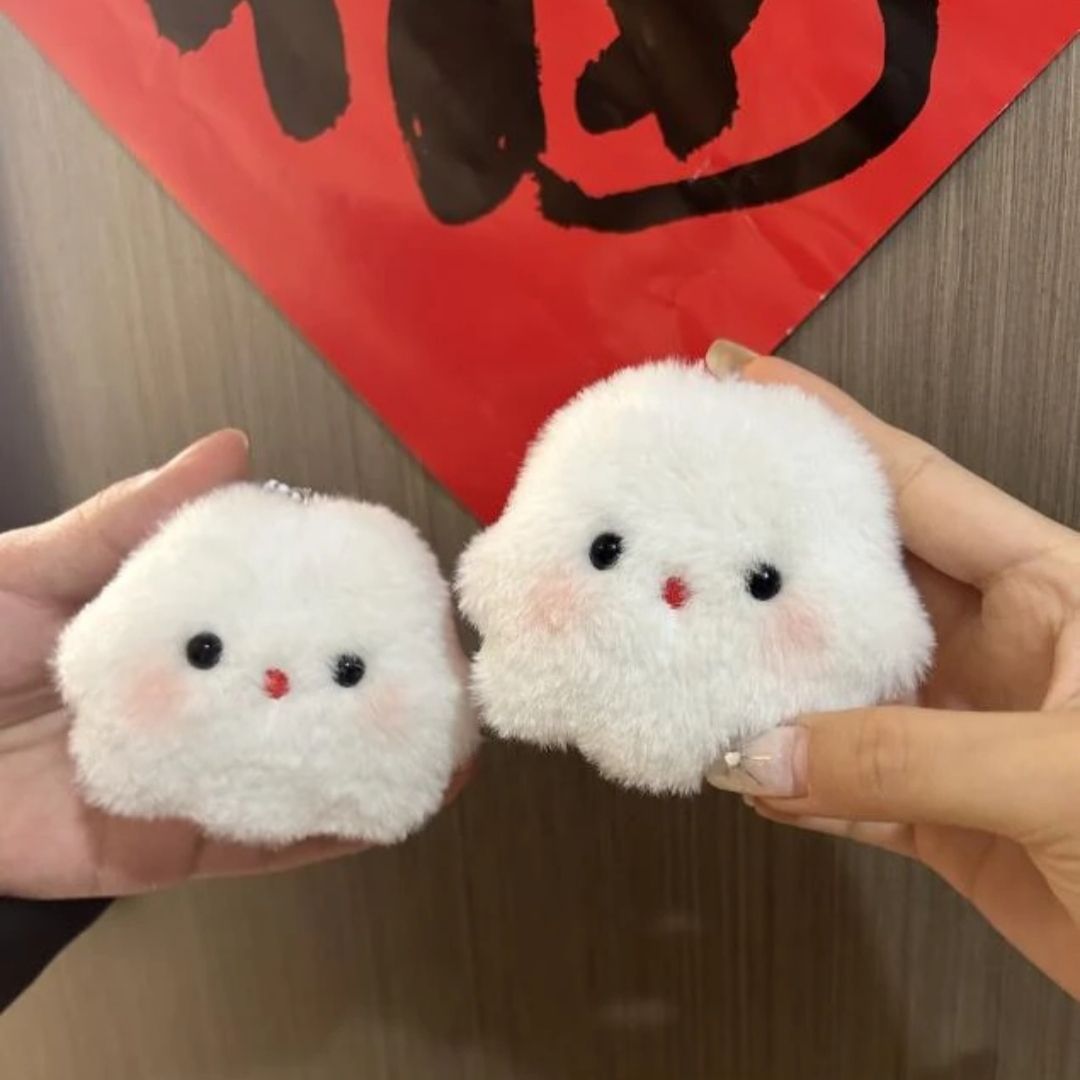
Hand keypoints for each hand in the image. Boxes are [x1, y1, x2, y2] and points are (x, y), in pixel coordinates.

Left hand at [0, 433, 466, 898]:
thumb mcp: (46, 564)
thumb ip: (138, 516)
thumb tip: (234, 450)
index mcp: (177, 644)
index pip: (279, 629)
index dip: (348, 615)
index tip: (409, 598)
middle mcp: (195, 715)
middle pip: (303, 711)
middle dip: (384, 699)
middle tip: (455, 680)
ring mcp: (187, 785)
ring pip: (299, 782)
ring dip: (374, 768)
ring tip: (448, 750)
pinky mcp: (165, 850)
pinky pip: (257, 847)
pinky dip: (324, 833)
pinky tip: (380, 809)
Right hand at [708, 355, 1079, 999]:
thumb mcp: (1065, 770)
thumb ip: (910, 756)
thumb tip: (769, 753)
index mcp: (1052, 588)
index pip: (915, 482)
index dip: (826, 426)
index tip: (743, 382)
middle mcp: (1000, 648)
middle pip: (858, 580)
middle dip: (772, 551)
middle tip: (686, 517)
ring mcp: (967, 732)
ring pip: (840, 688)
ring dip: (768, 682)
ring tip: (689, 651)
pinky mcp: (946, 816)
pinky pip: (845, 787)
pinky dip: (792, 783)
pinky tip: (744, 770)